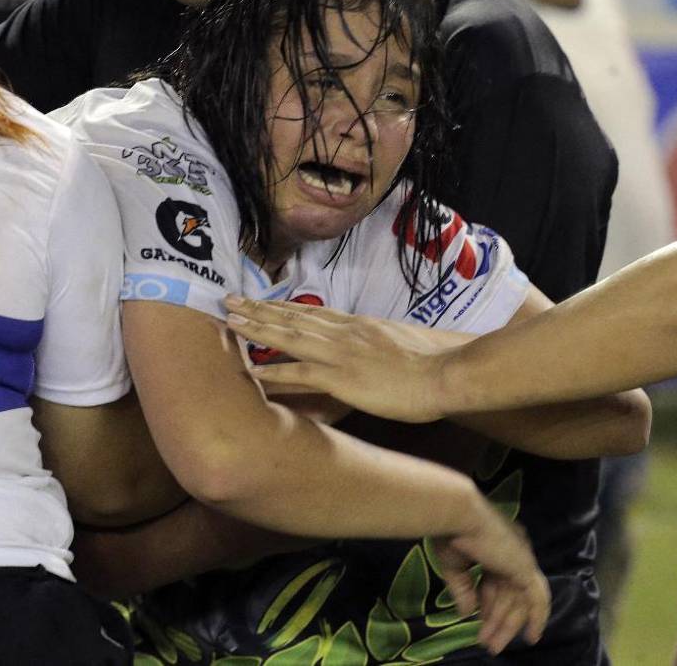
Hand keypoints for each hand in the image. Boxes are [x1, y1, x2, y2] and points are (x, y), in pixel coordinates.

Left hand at [224, 294, 472, 422]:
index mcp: (358, 325)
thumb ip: (378, 342)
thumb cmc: (433, 362)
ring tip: (231, 323)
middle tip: (229, 301)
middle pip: (293, 318)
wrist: (448, 372)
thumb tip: (369, 347)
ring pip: (290, 337)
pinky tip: (252, 371)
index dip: (282, 306)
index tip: (259, 299)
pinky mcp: (343, 378)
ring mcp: (341, 354)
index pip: (311, 312)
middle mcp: (344, 333)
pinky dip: (275, 371)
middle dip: (259, 309)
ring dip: (257, 330)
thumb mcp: (400, 342)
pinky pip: (300, 373)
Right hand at [435, 493, 550, 653]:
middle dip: (498, 620)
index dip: (488, 604)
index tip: (478, 622)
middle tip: (488, 643)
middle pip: (509, 594)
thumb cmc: (450, 533)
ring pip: (519, 600)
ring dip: (507, 625)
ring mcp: (521, 559)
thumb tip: (467, 613)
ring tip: (492, 645)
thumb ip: (463, 590)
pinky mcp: (525, 568)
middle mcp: (513, 552)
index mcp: (497, 545)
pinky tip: (530, 637)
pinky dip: (537, 618)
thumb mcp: (454, 566)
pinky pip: (537, 599)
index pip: (497, 582)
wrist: (457, 515)